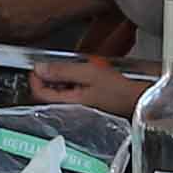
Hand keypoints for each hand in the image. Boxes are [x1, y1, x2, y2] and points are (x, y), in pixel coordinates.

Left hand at [26, 54, 144, 111]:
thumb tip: (39, 68)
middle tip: (58, 64)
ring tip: (77, 68)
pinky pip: (73, 91)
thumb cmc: (118, 90)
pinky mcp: (86, 104)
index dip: (35, 78)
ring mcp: (78, 107)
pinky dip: (75, 81)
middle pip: (48, 92)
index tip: (37, 66)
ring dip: (64, 77)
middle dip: (51, 76)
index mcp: (67, 103)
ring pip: (60, 91)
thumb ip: (62, 71)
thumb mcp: (88, 73)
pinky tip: (86, 75)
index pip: (39, 92)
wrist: (137, 99)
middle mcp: (69, 108)